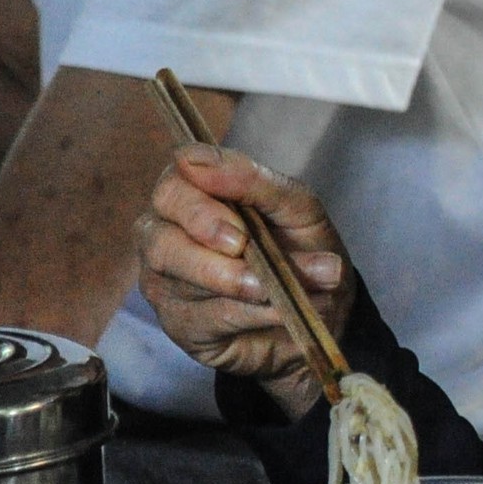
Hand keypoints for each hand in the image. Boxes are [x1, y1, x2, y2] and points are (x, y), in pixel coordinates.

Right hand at [135, 144, 354, 418]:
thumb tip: (194, 158)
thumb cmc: (299, 246)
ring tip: (280, 286)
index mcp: (190, 195)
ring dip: (236, 280)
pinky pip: (205, 317)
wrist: (323, 309)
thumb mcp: (295, 207)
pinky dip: (250, 313)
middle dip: (204, 238)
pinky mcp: (180, 325)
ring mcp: (165, 284)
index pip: (173, 185)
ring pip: (182, 280)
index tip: (237, 219)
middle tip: (243, 246)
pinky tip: (280, 311)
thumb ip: (251, 179)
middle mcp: (164, 236)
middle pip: (159, 235)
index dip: (200, 200)